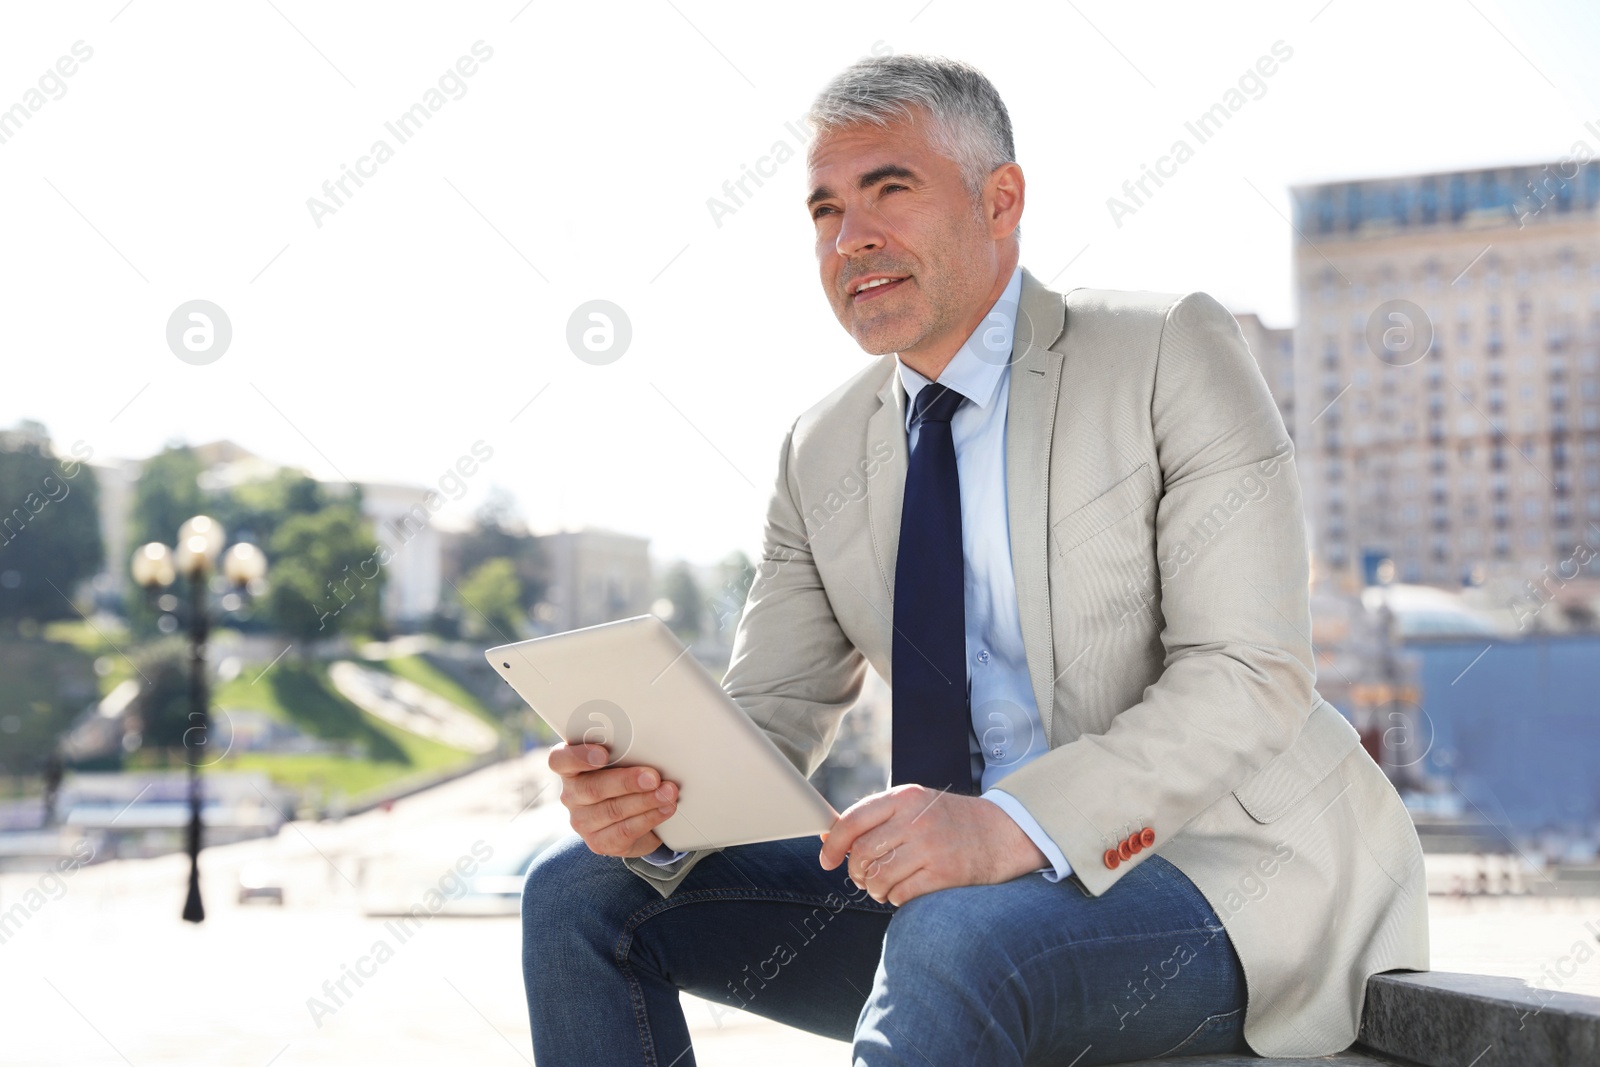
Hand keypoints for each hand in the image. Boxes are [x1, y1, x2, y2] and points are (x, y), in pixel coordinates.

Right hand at [548, 742, 678, 857]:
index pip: (560, 760)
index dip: (579, 756)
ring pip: (612, 811)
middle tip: (653, 777)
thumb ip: (626, 752)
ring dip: (645, 801)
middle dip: (626, 782)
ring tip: (667, 793)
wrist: (631, 817)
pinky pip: (624, 831)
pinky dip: (649, 818)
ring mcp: (582, 821)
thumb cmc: (624, 778)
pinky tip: (665, 809)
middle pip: (592, 788)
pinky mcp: (598, 843)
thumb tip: (652, 749)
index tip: (603, 754)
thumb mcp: (622, 760)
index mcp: (570, 768)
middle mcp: (571, 795)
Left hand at [817, 786, 1048, 904]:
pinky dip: (895, 899)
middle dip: (856, 872)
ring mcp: (931, 847)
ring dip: (875, 889)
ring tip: (884, 887)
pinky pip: (901, 894)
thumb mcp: (914, 806)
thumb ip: (875, 819)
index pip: (853, 820)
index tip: (826, 861)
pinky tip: (903, 893)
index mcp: (904, 797)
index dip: (833, 844)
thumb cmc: (950, 821)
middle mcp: (915, 819)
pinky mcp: (945, 874)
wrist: (1005, 833)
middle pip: (863, 853)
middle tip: (863, 878)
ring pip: (879, 877)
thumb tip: (827, 837)